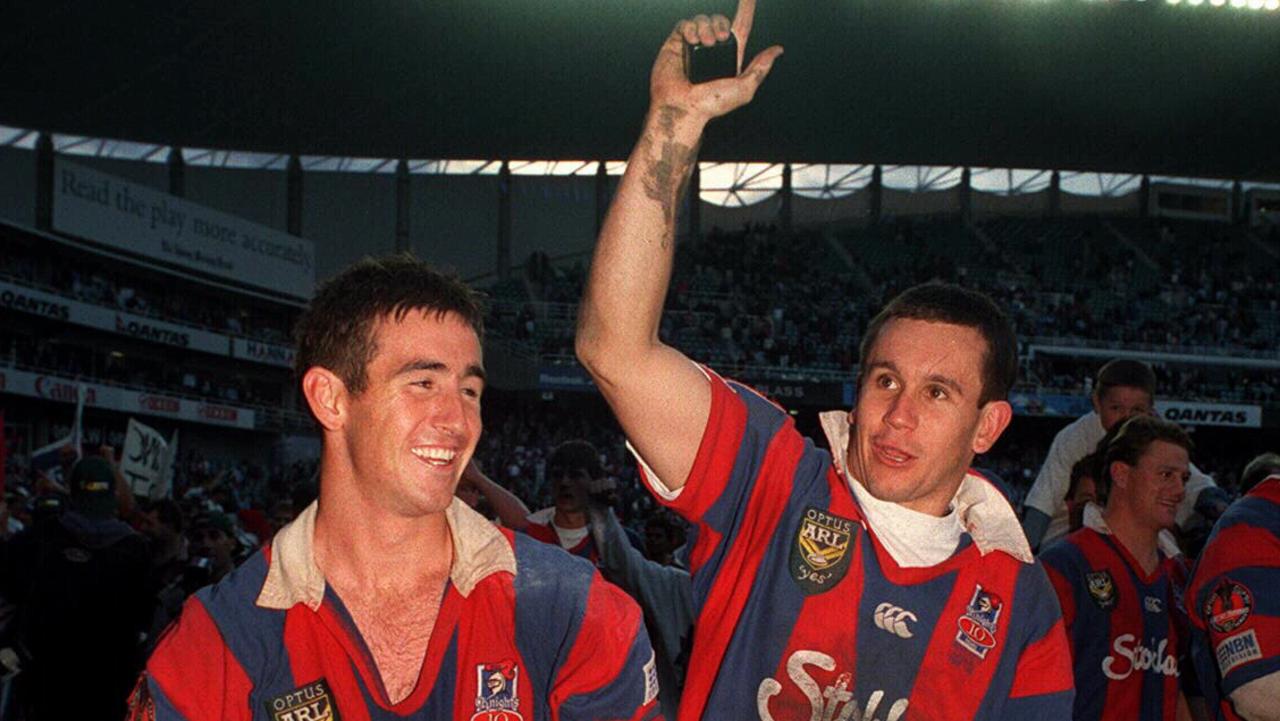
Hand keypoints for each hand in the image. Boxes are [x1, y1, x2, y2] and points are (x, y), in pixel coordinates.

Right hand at [650, 0, 782, 122]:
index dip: (746, 8)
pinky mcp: (677, 43)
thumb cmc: (711, 105)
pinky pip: (685, 24)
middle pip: (721, 20)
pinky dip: (690, 27)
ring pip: (703, 19)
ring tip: (704, 43)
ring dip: (706, 27)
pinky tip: (691, 40)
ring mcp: (694, 45)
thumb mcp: (745, 89)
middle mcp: (712, 49)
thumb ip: (761, 67)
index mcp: (730, 56)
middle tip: (719, 39)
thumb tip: (777, 50)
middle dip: (721, 24)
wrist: (681, 107)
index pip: (741, 25)